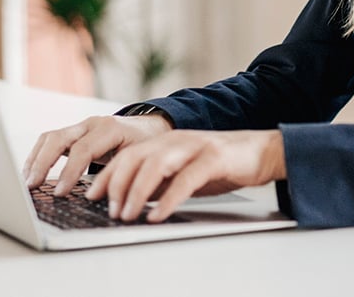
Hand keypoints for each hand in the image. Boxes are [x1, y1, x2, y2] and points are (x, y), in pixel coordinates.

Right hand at [22, 114, 171, 194]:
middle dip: (42, 163)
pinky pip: (50, 141)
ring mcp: (81, 126)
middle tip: (32, 186)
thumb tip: (105, 201)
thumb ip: (122, 175)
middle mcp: (92, 124)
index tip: (59, 193)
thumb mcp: (141, 159)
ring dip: (35, 159)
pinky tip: (32, 174)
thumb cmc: (147, 145)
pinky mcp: (74, 133)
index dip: (68, 172)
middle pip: (58, 138)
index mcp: (110, 129)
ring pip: (50, 137)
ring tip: (27, 182)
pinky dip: (38, 156)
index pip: (82, 149)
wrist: (150, 128)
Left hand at [85, 129, 286, 222]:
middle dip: (116, 184)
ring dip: (137, 191)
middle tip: (109, 210)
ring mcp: (195, 146)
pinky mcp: (214, 157)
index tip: (91, 197)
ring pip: (156, 164)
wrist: (262, 151)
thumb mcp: (182, 172)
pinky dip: (169, 198)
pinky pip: (186, 178)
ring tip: (127, 214)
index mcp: (165, 141)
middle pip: (135, 157)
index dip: (106, 176)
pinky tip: (158, 214)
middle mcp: (176, 139)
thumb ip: (158, 181)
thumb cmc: (222, 165)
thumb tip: (128, 200)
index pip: (126, 155)